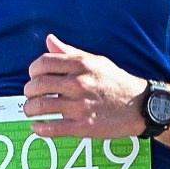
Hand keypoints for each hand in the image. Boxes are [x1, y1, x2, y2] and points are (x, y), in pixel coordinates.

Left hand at [23, 33, 148, 136]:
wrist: (140, 105)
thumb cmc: (117, 82)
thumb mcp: (96, 61)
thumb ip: (70, 52)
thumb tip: (49, 40)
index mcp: (81, 65)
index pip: (43, 63)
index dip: (33, 70)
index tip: (33, 77)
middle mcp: (78, 83)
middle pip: (38, 85)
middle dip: (29, 91)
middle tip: (30, 95)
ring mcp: (79, 106)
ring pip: (41, 106)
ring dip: (30, 109)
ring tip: (31, 111)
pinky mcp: (83, 126)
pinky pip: (52, 128)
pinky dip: (39, 128)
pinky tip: (37, 127)